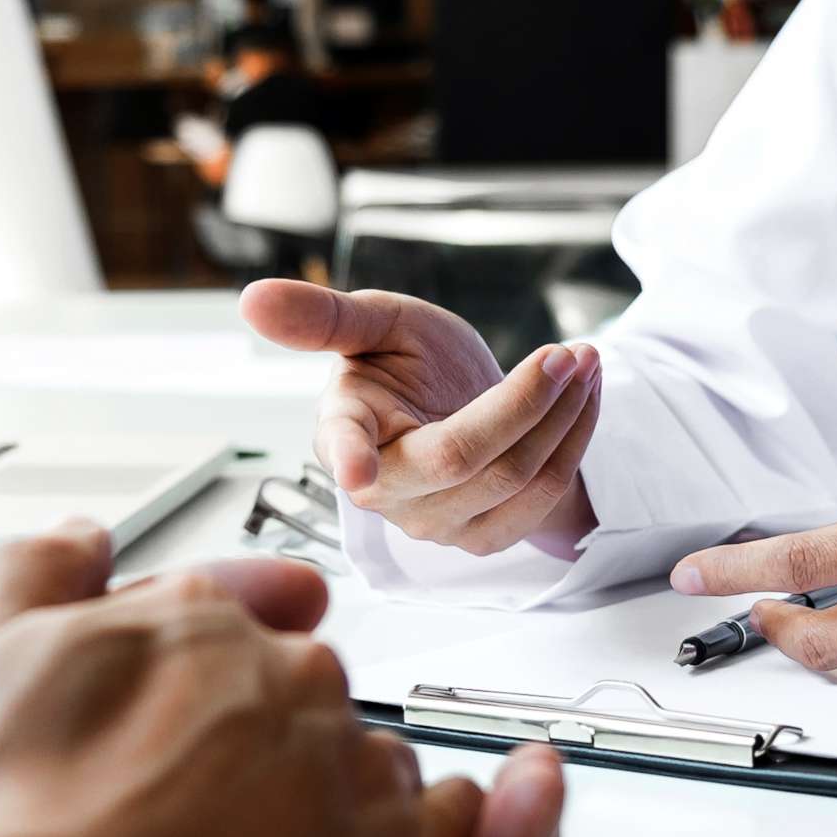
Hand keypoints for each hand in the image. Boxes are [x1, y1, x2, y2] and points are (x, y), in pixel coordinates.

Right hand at [0, 523, 592, 836]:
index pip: (234, 639)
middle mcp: (293, 687)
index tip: (179, 754)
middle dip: (279, 765)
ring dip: (354, 823)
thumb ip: (35, 575)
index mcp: (203, 627)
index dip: (205, 703)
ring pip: (383, 782)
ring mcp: (355, 780)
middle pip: (313, 711)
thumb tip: (81, 535)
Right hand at [241, 280, 602, 555]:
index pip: (346, 450)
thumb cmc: (412, 365)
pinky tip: (585, 396)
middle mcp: (386, 490)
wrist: (464, 407)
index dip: (348, 458)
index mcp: (345, 432)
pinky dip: (575, 440)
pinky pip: (543, 494)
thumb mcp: (377, 323)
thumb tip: (250, 298)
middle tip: (569, 351)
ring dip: (564, 415)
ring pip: (514, 476)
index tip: (354, 467)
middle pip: (463, 457)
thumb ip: (324, 316)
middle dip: (526, 400)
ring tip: (585, 361)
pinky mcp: (485, 538)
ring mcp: (436, 523)